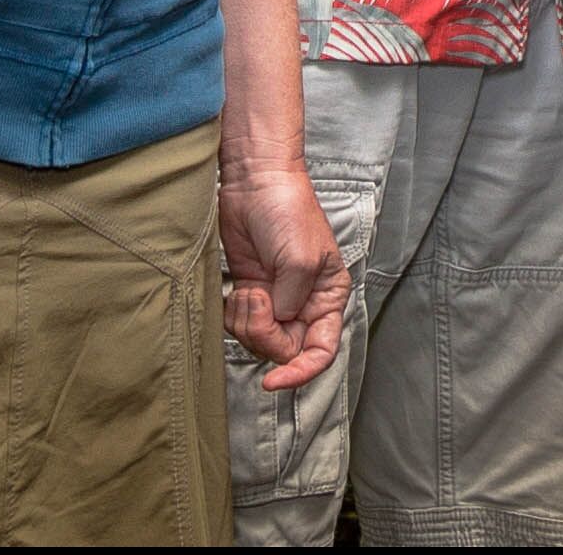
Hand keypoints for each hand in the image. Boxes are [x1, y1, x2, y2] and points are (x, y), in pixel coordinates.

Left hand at [219, 139, 347, 387]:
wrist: (254, 182)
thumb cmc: (287, 211)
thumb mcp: (299, 259)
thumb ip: (291, 303)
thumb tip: (277, 324)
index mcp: (328, 297)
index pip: (322, 351)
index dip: (301, 373)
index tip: (274, 380)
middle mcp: (303, 304)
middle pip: (285, 350)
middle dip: (265, 334)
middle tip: (256, 302)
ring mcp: (275, 300)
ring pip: (259, 341)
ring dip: (247, 322)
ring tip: (247, 290)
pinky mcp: (249, 292)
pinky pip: (239, 325)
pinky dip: (233, 315)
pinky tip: (237, 289)